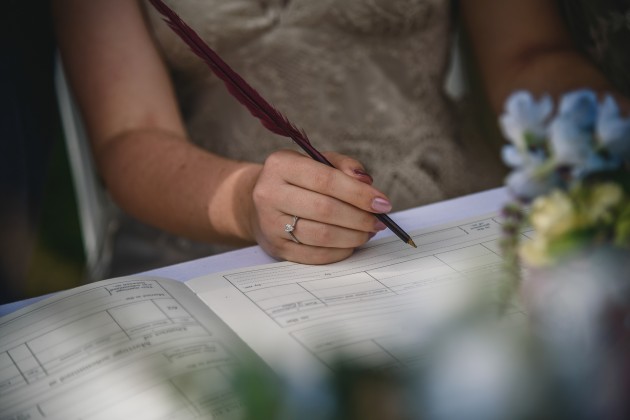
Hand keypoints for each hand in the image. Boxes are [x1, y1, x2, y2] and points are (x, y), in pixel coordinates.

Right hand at [249, 150, 390, 263]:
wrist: (257, 203)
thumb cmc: (296, 180)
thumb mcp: (315, 162)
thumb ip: (343, 166)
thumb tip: (367, 184)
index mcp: (280, 165)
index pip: (326, 180)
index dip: (358, 194)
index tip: (382, 203)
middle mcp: (269, 193)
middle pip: (325, 209)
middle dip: (359, 218)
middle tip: (378, 221)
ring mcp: (270, 223)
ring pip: (321, 235)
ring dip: (353, 236)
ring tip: (367, 232)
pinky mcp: (276, 247)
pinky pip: (315, 255)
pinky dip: (339, 252)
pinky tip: (351, 244)